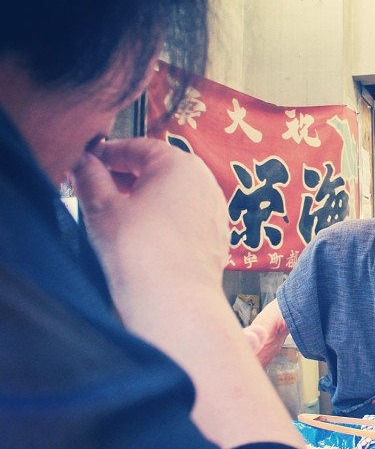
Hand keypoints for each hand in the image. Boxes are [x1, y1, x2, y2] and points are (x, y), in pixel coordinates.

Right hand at [72, 138, 228, 319]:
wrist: (176, 301)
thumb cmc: (141, 254)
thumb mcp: (101, 208)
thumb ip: (90, 177)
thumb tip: (83, 162)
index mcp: (179, 164)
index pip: (137, 147)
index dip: (109, 154)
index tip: (90, 163)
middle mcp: (204, 181)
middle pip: (159, 168)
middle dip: (128, 176)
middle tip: (100, 188)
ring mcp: (215, 208)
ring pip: (175, 192)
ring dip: (147, 196)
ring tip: (121, 214)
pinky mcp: (217, 233)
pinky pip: (187, 215)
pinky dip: (167, 217)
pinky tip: (148, 234)